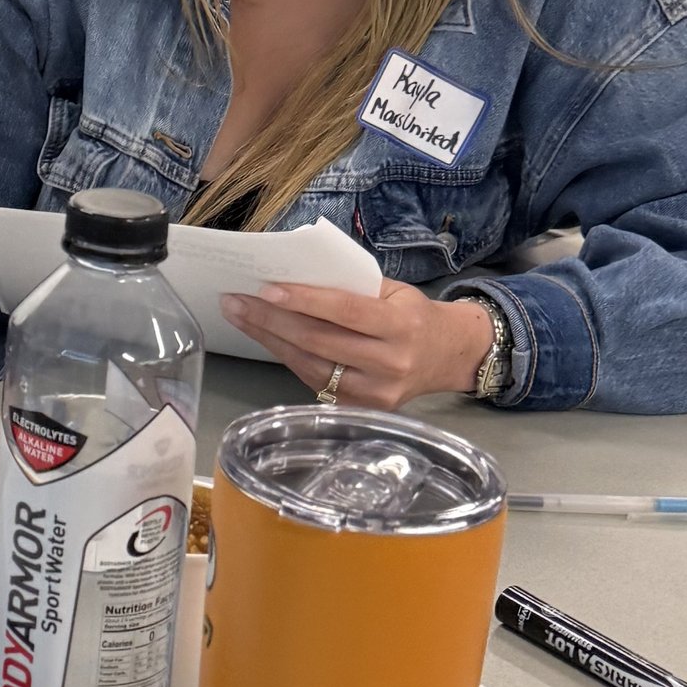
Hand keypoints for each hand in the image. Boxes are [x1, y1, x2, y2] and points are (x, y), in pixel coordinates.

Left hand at [220, 276, 494, 407]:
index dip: (305, 301)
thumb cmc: (414, 315)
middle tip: (236, 299)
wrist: (450, 356)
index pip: (346, 312)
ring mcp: (376, 393)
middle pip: (320, 341)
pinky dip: (288, 357)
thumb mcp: (395, 292)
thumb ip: (353, 288)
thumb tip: (295, 277)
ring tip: (240, 316)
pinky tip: (266, 338)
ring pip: (311, 365)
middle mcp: (390, 364)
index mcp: (402, 327)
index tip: (266, 288)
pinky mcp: (363, 409)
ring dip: (270, 340)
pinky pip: (316, 382)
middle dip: (272, 320)